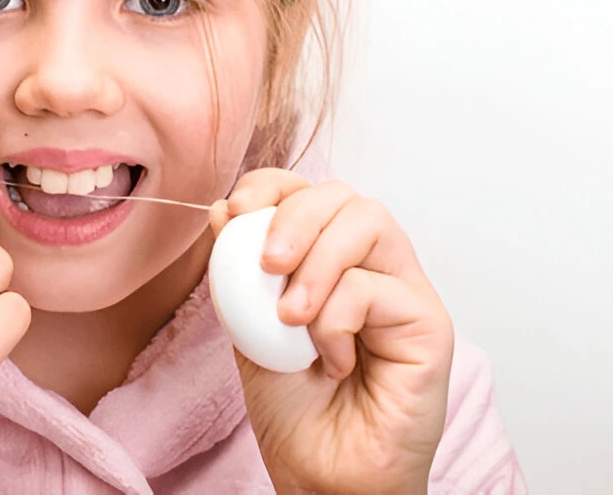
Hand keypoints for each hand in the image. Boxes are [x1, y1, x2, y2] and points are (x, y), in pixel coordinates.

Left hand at [208, 169, 452, 493]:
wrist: (321, 475)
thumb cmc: (294, 410)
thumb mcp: (248, 329)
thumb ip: (239, 272)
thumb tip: (222, 209)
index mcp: (328, 260)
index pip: (308, 192)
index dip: (271, 186)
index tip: (234, 210)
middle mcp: (372, 267)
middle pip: (342, 195)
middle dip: (293, 216)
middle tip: (265, 267)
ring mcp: (404, 291)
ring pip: (368, 221)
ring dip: (316, 262)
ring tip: (289, 318)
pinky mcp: (429, 324)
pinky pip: (375, 287)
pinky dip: (335, 318)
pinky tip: (330, 360)